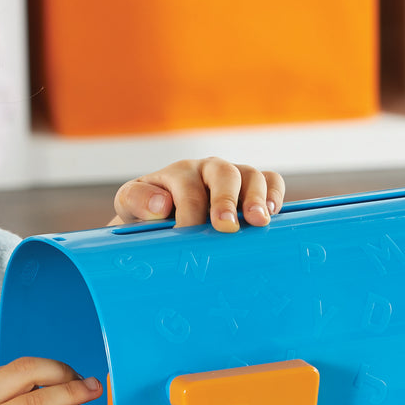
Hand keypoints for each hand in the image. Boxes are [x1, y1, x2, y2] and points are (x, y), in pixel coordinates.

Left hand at [109, 158, 285, 232]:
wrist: (160, 221)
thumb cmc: (147, 215)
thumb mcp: (129, 206)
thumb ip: (136, 200)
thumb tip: (162, 204)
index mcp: (178, 173)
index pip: (188, 188)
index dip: (189, 212)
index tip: (187, 234)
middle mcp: (207, 170)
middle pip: (223, 173)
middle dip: (226, 200)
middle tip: (226, 226)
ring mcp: (233, 176)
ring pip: (251, 175)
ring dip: (256, 198)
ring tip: (258, 222)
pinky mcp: (252, 188)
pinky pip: (271, 180)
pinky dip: (274, 194)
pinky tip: (272, 214)